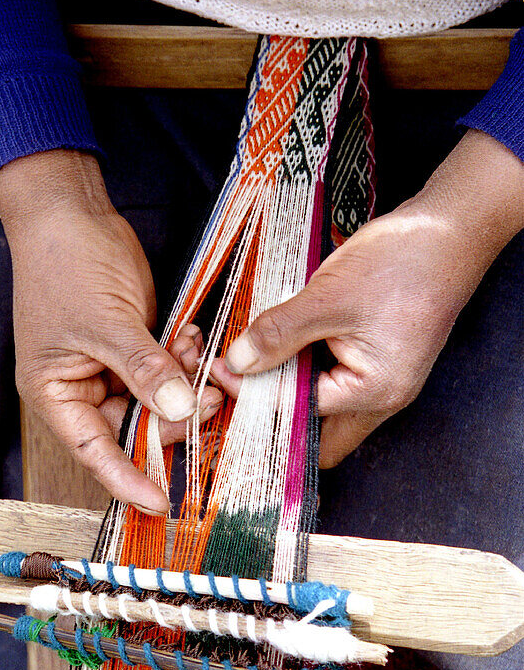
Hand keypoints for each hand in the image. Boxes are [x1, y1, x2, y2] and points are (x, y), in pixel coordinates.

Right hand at [0, 150, 220, 513]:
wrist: (69, 210)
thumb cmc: (65, 264)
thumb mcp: (106, 322)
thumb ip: (144, 369)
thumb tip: (178, 411)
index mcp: (56, 393)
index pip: (94, 451)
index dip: (127, 478)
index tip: (161, 502)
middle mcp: (81, 388)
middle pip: (134, 428)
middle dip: (173, 417)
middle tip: (209, 398)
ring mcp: (108, 367)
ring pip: (156, 400)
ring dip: (183, 385)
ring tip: (199, 357)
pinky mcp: (132, 346)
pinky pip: (164, 371)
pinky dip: (182, 361)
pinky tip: (193, 340)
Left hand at [221, 131, 523, 467]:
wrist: (449, 231)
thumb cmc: (401, 262)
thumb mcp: (329, 297)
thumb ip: (279, 333)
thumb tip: (237, 361)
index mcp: (373, 394)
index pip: (297, 415)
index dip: (254, 395)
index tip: (220, 369)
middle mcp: (381, 400)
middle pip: (317, 439)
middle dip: (274, 419)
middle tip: (238, 383)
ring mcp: (382, 382)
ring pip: (323, 412)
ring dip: (289, 392)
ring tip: (257, 360)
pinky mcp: (377, 362)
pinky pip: (333, 383)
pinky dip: (306, 371)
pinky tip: (284, 344)